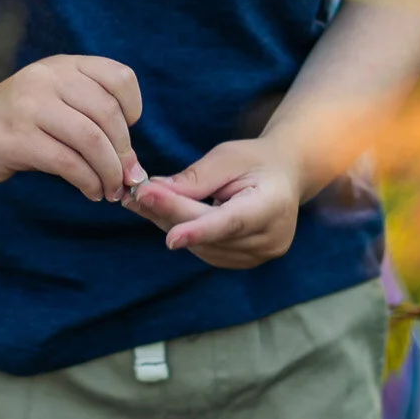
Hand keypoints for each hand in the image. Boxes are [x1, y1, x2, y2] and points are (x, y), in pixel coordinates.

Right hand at [0, 55, 143, 200]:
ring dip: (109, 171)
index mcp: (63, 65)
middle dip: (124, 153)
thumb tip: (132, 161)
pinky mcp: (16, 137)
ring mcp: (30, 106)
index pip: (119, 77)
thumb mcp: (54, 98)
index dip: (133, 109)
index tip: (127, 136)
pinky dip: (87, 182)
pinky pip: (66, 162)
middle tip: (127, 177)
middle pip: (108, 114)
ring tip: (111, 189)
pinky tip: (90, 191)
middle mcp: (47, 78)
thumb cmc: (17, 117)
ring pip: (90, 139)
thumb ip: (90, 114)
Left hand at [125, 138, 304, 267]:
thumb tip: (155, 193)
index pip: (232, 223)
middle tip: (135, 195)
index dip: (200, 231)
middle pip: (210, 232)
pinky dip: (182, 232)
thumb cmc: (255, 161)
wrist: (284, 176)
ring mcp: (259, 255)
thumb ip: (195, 178)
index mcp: (273, 206)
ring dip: (169, 223)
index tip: (170, 238)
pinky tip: (161, 214)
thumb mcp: (228, 157)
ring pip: (203, 246)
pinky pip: (206, 250)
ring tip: (141, 200)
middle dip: (170, 214)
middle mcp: (270, 238)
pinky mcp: (244, 261)